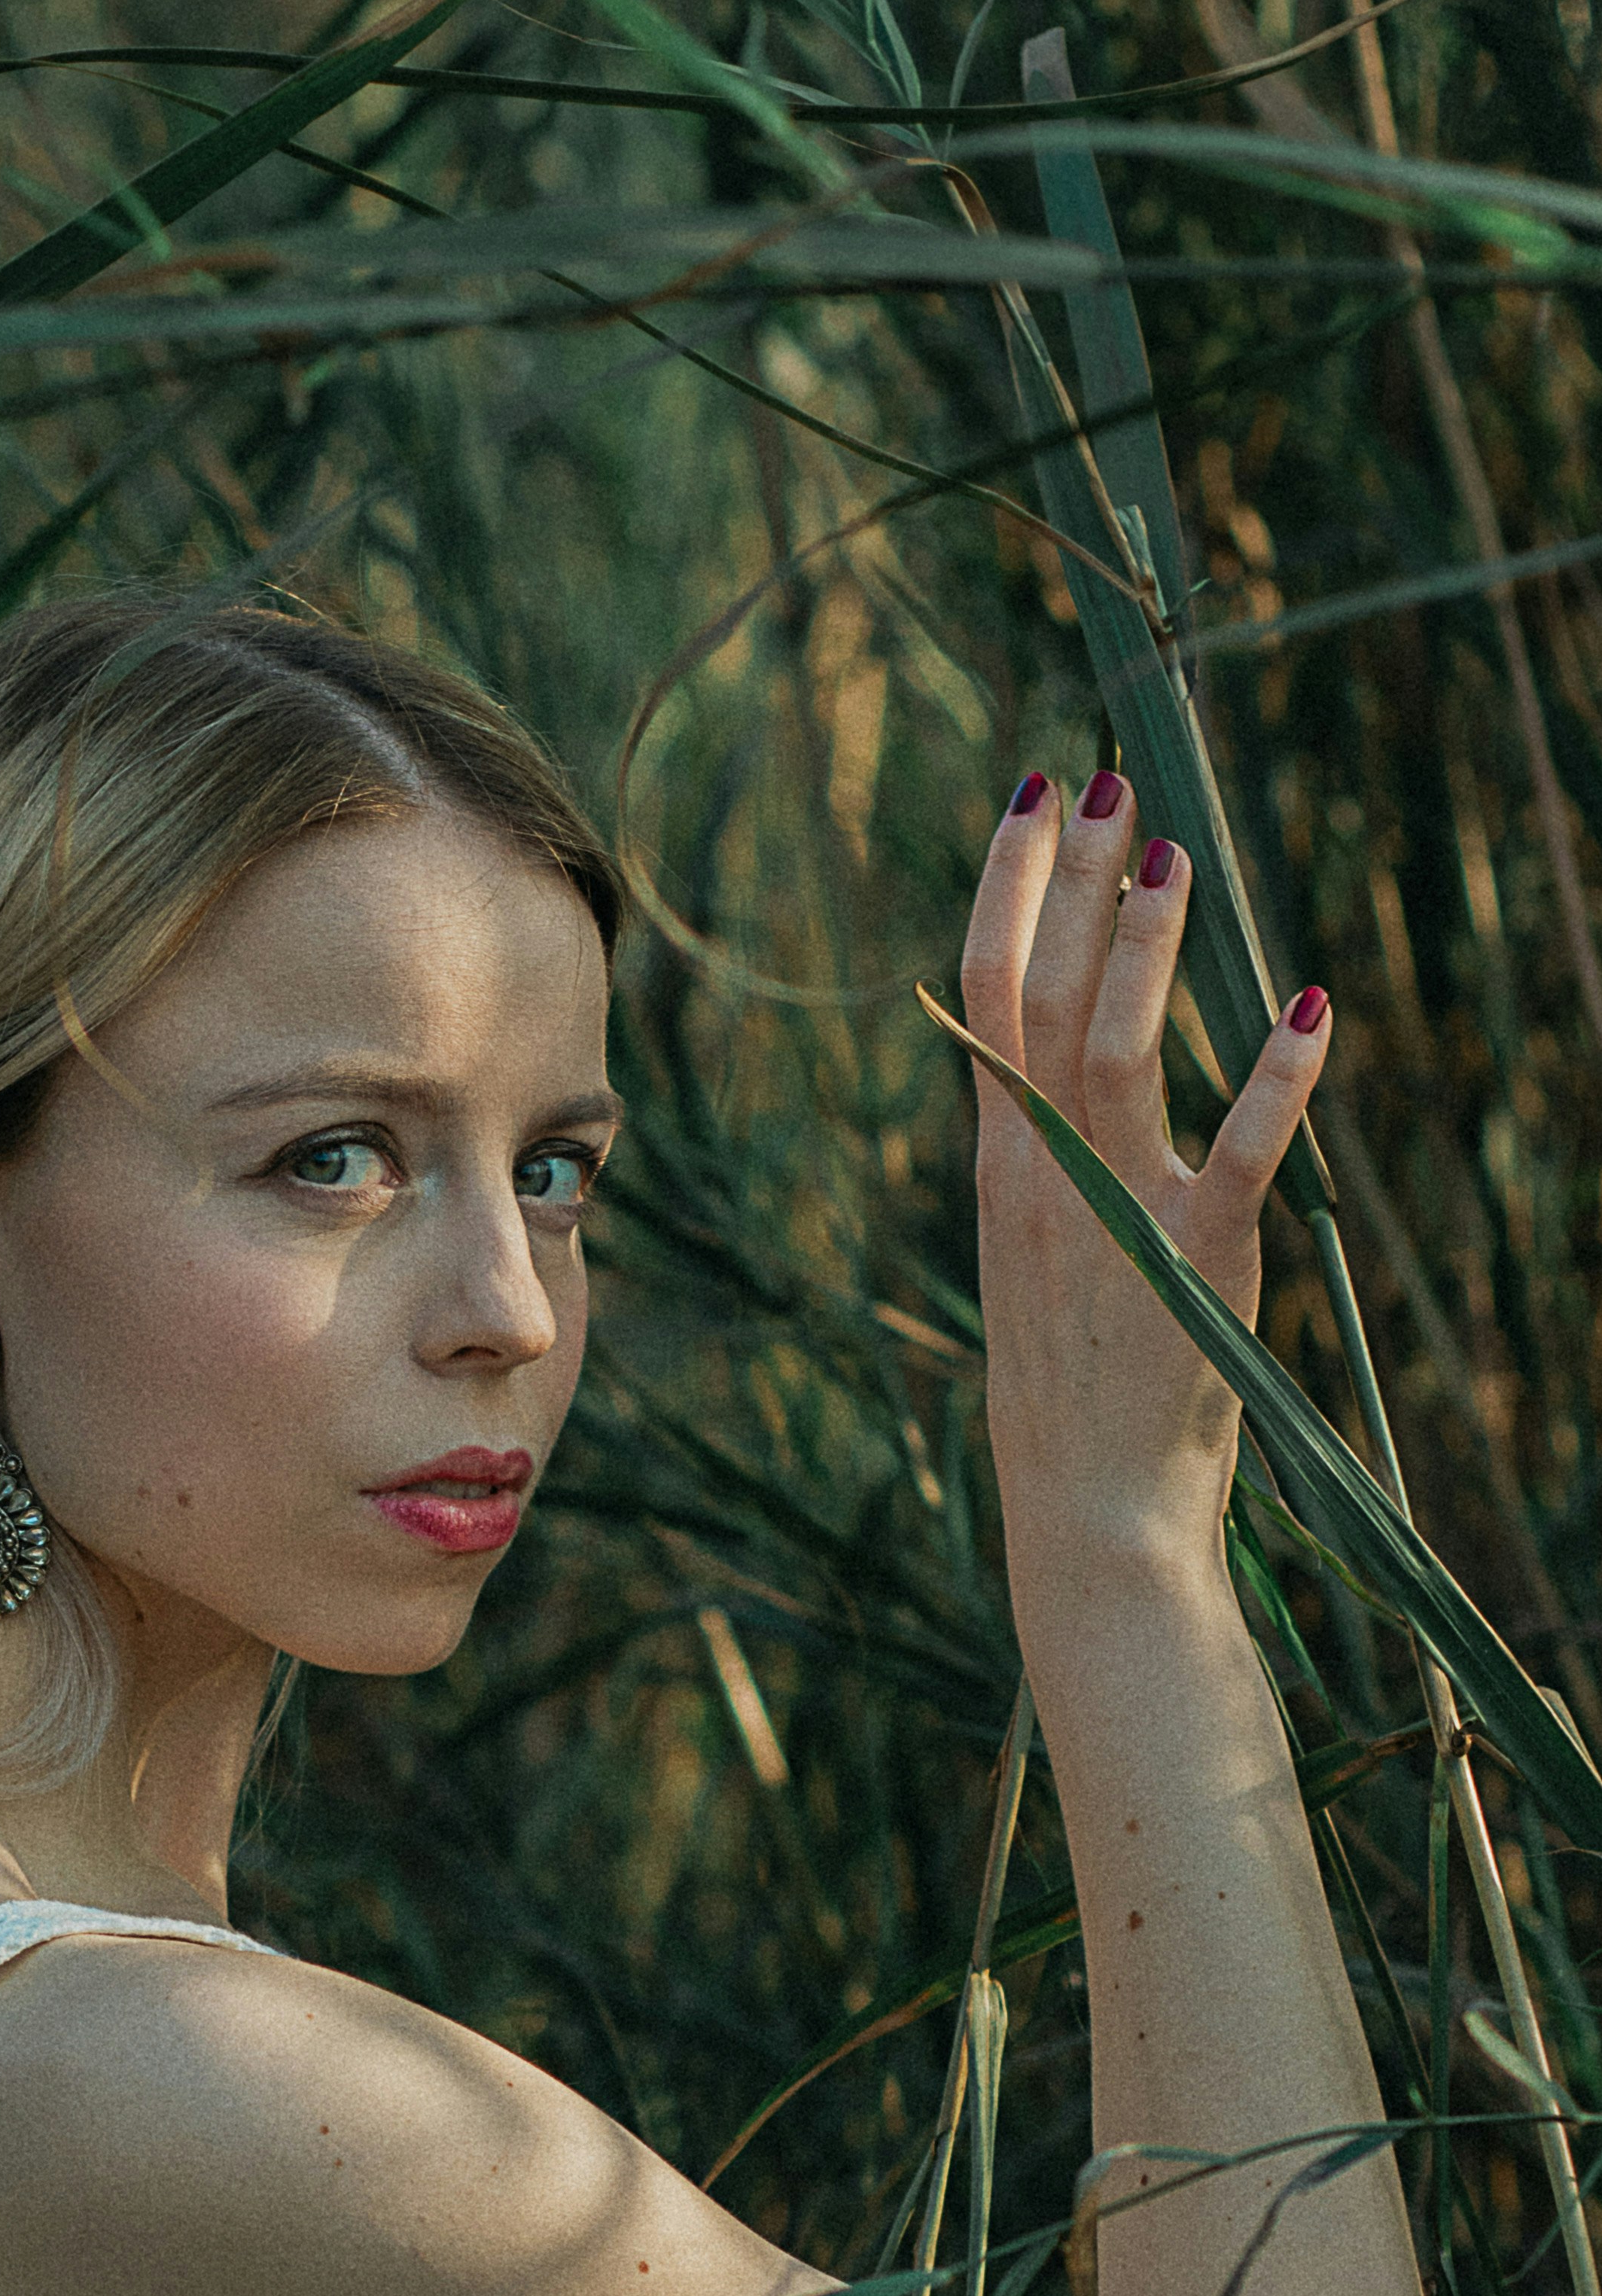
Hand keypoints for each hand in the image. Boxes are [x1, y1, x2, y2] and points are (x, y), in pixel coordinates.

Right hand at [960, 764, 1328, 1550]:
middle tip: (1101, 778)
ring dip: (1143, 949)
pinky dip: (1274, 1081)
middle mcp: (1046, 1178)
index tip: (1031, 799)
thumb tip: (1045, 1072)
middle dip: (1069, 880)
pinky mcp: (1197, 1262)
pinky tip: (1311, 1010)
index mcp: (1004, 1170)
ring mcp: (1118, 1218)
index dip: (1007, 889)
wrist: (1086, 1517)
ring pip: (1112, 1053)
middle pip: (1035, 999)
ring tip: (1174, 856)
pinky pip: (1237, 1157)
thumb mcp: (1031, 1259)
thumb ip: (1039, 1161)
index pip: (983, 997)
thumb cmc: (1068, 1396)